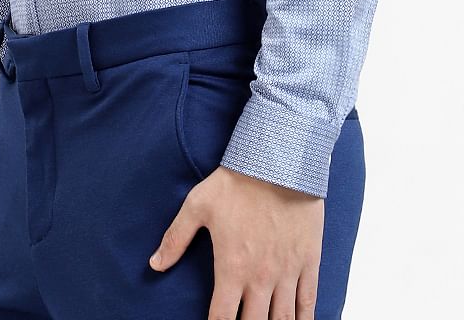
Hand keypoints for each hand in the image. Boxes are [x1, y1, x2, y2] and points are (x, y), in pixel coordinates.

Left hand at [148, 163, 324, 317]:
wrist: (279, 160)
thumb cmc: (236, 181)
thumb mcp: (198, 204)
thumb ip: (176, 238)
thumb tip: (155, 264)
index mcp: (231, 268)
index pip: (221, 318)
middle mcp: (260, 277)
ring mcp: (287, 271)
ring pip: (283, 319)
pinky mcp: (308, 260)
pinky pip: (308, 301)